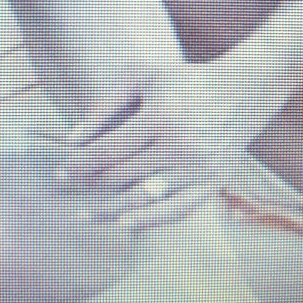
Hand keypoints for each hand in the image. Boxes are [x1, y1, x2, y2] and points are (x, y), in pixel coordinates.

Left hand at [58, 63, 239, 232]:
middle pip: (122, 176)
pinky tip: (124, 225)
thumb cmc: (185, 81)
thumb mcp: (142, 77)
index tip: (60, 173)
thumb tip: (73, 139)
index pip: (108, 151)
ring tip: (86, 215)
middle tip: (70, 190)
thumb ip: (105, 105)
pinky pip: (176, 211)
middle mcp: (180, 145)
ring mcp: (198, 168)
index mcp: (160, 116)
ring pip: (144, 199)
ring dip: (110, 210)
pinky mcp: (212, 183)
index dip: (79, 165)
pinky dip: (149, 221)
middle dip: (91, 184)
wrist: (242, 92)